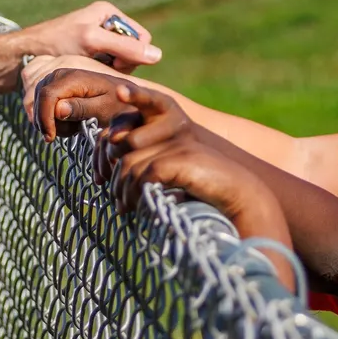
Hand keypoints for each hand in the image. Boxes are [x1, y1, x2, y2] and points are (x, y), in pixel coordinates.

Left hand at [15, 1, 159, 75]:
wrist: (26, 54)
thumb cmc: (57, 43)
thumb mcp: (92, 42)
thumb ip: (124, 47)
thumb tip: (158, 56)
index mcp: (110, 13)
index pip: (142, 38)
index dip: (134, 54)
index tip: (113, 63)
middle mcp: (106, 23)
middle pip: (133, 50)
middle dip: (121, 63)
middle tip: (100, 67)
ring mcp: (99, 39)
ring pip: (122, 61)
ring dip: (110, 69)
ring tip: (91, 70)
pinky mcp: (91, 53)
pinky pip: (108, 65)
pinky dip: (101, 71)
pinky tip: (87, 73)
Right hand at [30, 66, 157, 140]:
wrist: (126, 96)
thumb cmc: (119, 104)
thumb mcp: (104, 109)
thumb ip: (81, 108)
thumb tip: (57, 109)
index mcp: (73, 77)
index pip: (47, 95)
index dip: (44, 118)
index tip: (50, 138)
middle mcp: (61, 73)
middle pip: (39, 99)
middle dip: (47, 121)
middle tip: (69, 133)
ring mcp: (57, 78)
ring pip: (39, 102)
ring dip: (51, 120)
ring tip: (73, 127)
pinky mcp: (56, 85)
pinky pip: (43, 102)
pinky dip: (52, 116)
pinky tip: (70, 122)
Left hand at [96, 83, 294, 283]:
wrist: (238, 195)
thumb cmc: (204, 189)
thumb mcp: (170, 178)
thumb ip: (145, 173)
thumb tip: (112, 186)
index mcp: (165, 130)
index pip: (123, 128)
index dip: (104, 152)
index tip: (99, 179)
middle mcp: (168, 131)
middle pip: (122, 149)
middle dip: (113, 177)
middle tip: (116, 202)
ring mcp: (174, 144)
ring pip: (130, 165)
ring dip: (122, 191)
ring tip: (124, 210)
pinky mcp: (179, 159)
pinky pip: (145, 175)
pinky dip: (136, 195)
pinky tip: (137, 210)